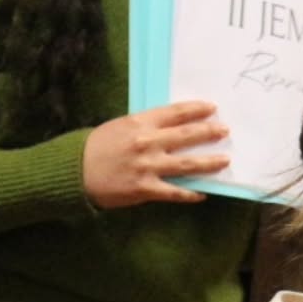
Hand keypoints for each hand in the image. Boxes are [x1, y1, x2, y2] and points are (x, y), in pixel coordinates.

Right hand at [83, 100, 229, 207]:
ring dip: (208, 162)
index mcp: (141, 122)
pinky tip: (203, 193)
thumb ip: (144, 126)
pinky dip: (190, 193)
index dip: (196, 110)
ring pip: (186, 163)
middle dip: (208, 132)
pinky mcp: (145, 189)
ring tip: (224, 160)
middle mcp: (148, 142)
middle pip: (186, 135)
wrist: (77, 171)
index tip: (212, 108)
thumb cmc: (96, 147)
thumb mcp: (120, 127)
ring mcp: (148, 166)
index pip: (175, 113)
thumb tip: (168, 127)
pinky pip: (174, 192)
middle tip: (225, 131)